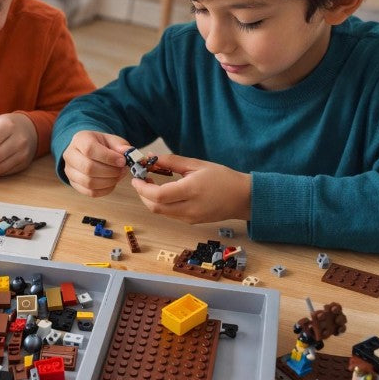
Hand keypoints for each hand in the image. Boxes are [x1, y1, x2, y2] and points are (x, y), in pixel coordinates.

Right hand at [62, 131, 132, 196]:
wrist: (89, 150)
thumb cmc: (101, 145)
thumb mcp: (112, 140)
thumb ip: (121, 145)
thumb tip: (128, 153)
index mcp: (80, 139)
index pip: (90, 149)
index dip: (108, 157)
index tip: (122, 161)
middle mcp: (70, 155)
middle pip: (88, 168)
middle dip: (110, 172)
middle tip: (122, 170)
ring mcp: (70, 171)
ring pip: (88, 182)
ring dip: (108, 182)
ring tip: (118, 176)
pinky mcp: (74, 184)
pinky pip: (90, 192)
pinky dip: (105, 190)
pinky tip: (112, 183)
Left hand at [130, 154, 251, 222]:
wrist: (242, 198)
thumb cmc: (222, 177)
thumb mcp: (197, 164)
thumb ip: (172, 162)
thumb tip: (151, 158)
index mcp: (191, 191)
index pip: (159, 195)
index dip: (142, 188)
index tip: (136, 178)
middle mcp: (189, 208)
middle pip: (155, 207)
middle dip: (142, 195)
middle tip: (141, 181)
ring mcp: (190, 218)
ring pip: (161, 213)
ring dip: (151, 200)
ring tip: (151, 185)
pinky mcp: (191, 222)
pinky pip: (170, 215)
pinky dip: (162, 205)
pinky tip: (164, 193)